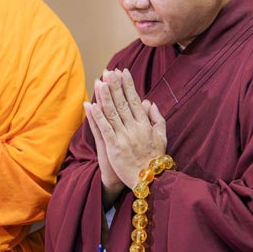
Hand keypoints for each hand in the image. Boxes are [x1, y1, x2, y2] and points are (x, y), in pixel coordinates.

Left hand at [87, 69, 166, 189]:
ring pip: (112, 112)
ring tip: (99, 81)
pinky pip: (104, 128)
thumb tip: (149, 102)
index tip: (123, 72)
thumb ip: (157, 118)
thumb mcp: (162, 137)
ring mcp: (124, 137)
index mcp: (145, 124)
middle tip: (109, 70)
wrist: (149, 180)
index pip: (135, 100)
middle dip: (115, 85)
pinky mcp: (114, 147)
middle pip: (122, 102)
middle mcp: (135, 128)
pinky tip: (90, 105)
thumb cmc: (154, 159)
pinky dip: (97, 116)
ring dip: (104, 95)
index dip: (128, 85)